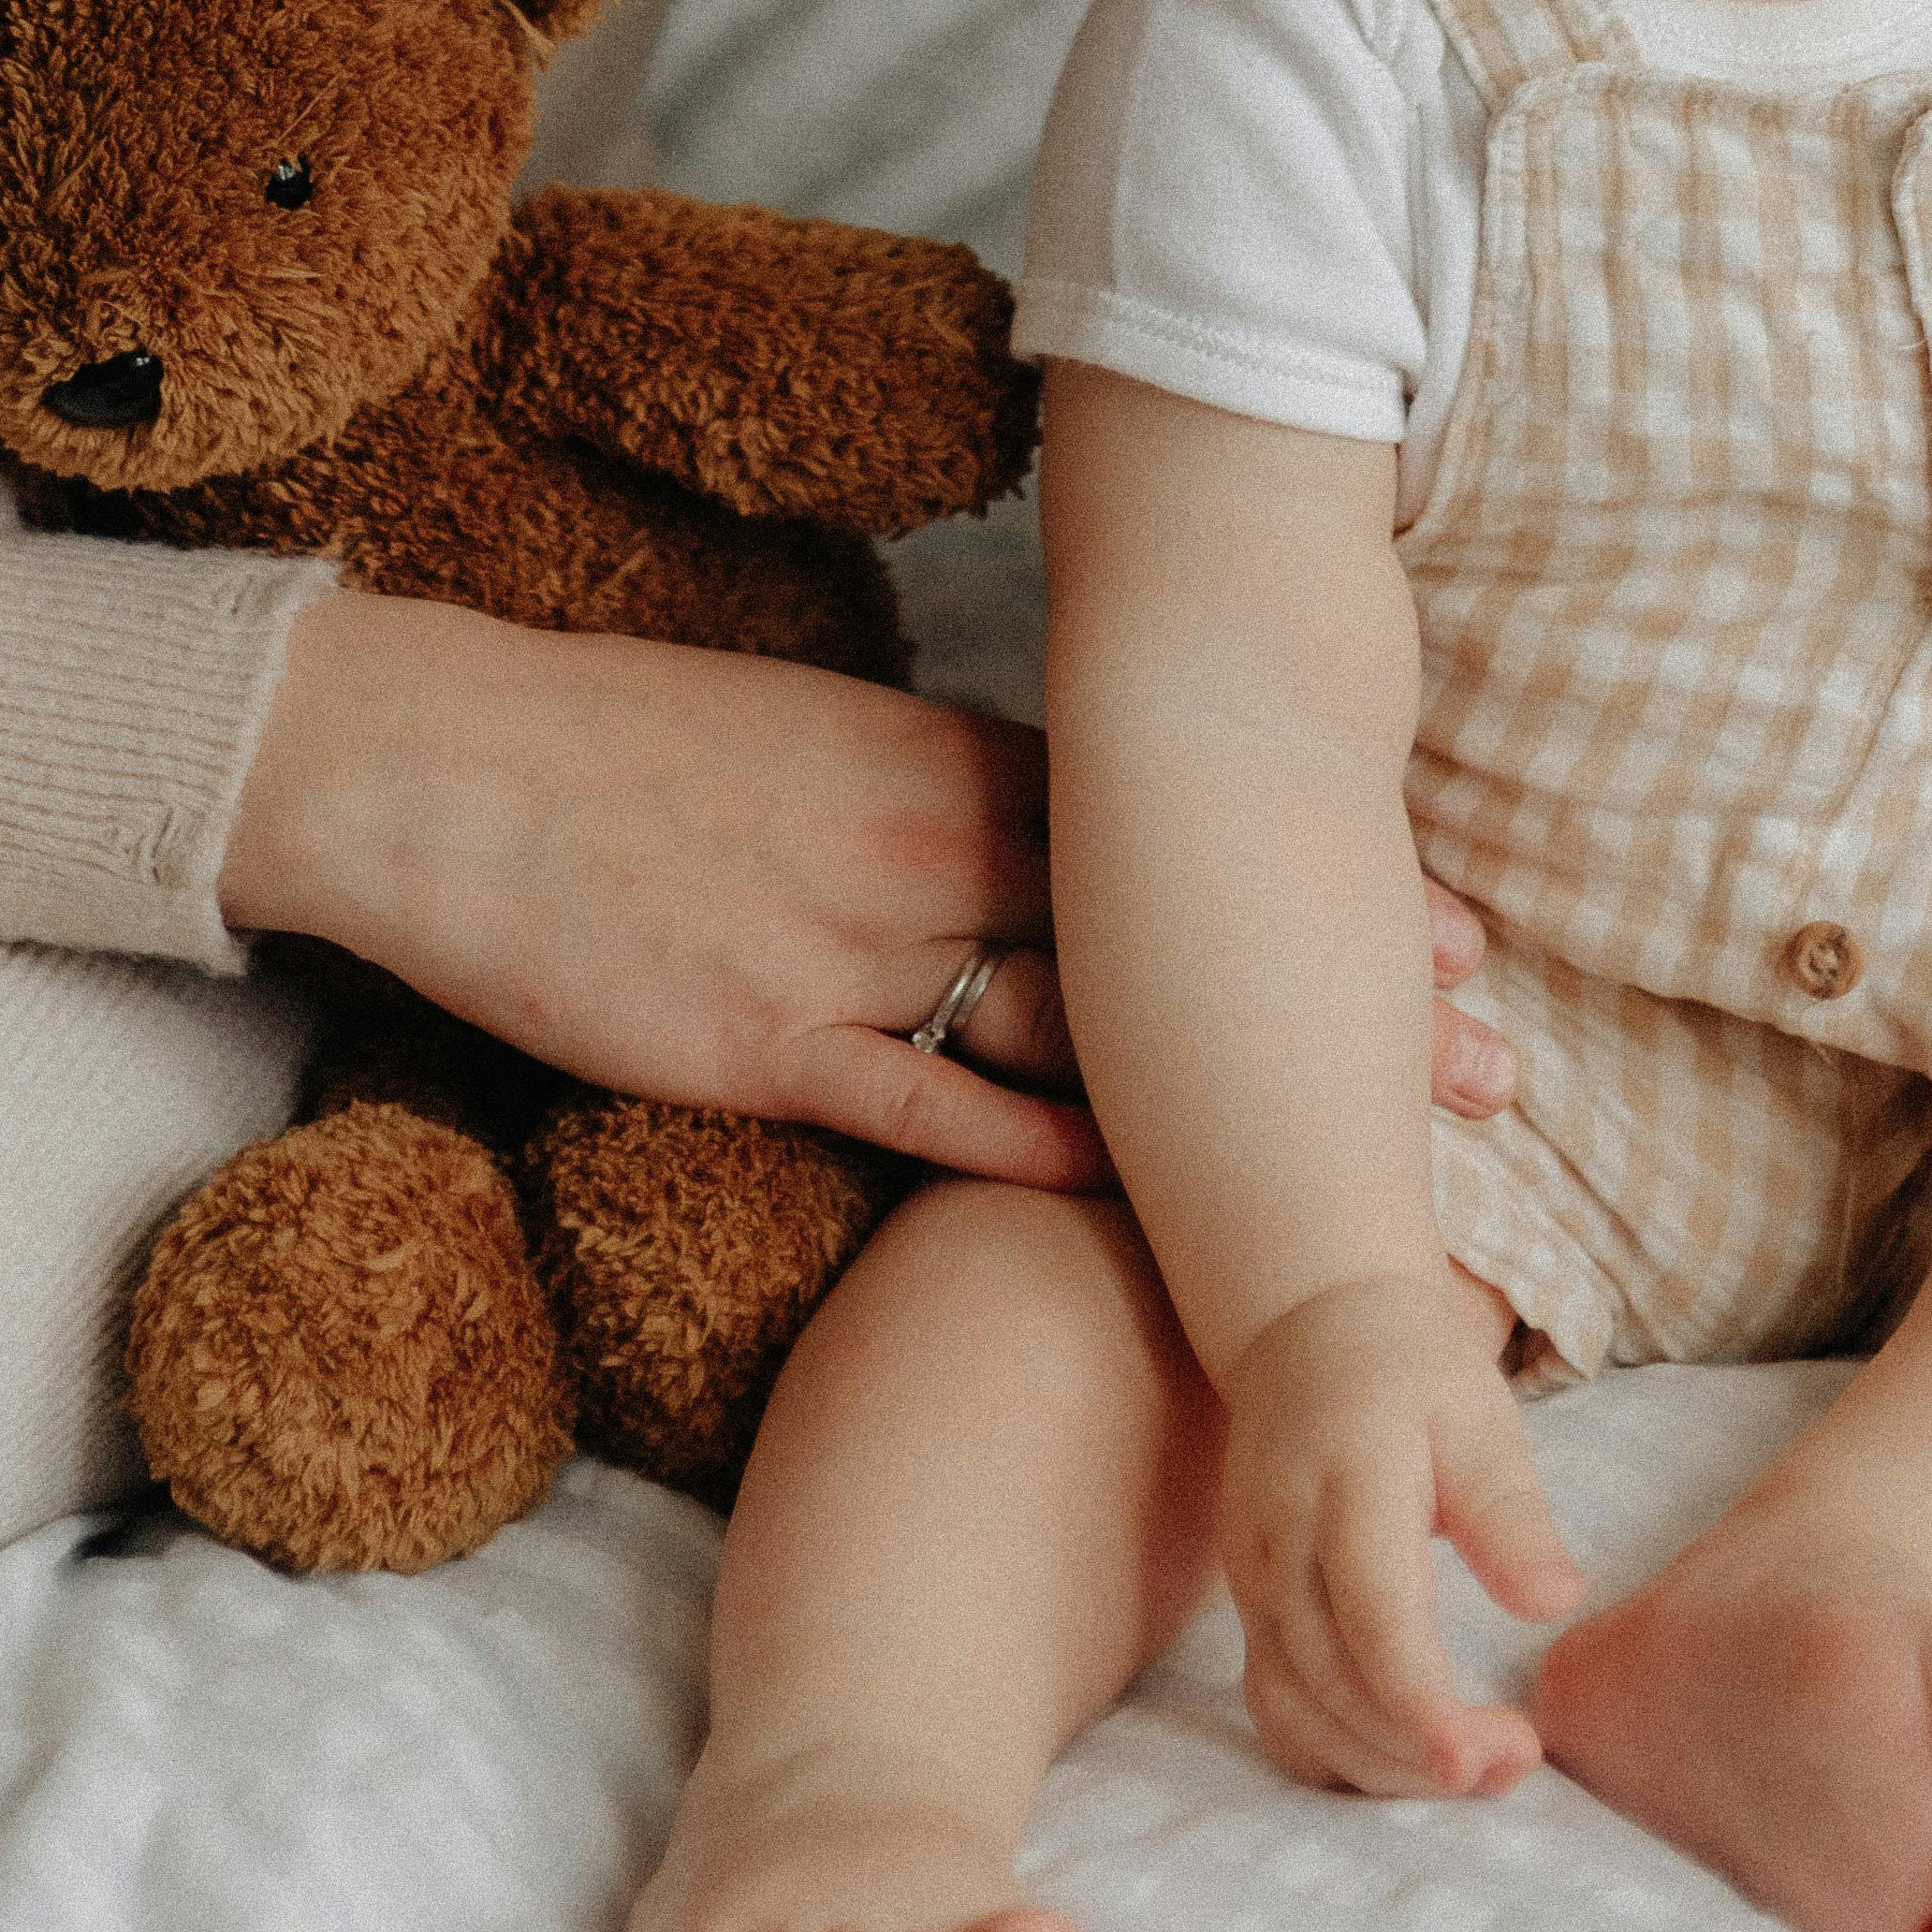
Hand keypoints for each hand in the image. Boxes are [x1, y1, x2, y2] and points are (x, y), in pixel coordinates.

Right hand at [219, 597, 1516, 1182]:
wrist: (443, 761)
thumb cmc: (612, 748)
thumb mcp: (802, 733)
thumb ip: (925, 785)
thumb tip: (1033, 829)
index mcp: (933, 750)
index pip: (1164, 825)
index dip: (1314, 882)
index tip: (1452, 929)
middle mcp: (921, 836)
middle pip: (1165, 926)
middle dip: (1330, 995)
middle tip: (1489, 1064)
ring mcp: (846, 938)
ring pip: (1080, 1024)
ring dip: (1225, 1096)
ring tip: (1374, 1168)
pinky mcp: (762, 1036)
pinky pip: (931, 1100)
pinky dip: (1042, 1150)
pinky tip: (1148, 1199)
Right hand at [1221, 1269, 1581, 1798]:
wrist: (1309, 1331)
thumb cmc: (1412, 1375)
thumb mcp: (1479, 1417)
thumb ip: (1510, 1512)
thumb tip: (1555, 1604)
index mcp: (1344, 1480)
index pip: (1373, 1612)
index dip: (1420, 1701)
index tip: (1483, 1761)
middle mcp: (1278, 1538)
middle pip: (1332, 1680)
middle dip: (1420, 1751)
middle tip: (1517, 1762)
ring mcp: (1250, 1577)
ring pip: (1295, 1709)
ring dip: (1382, 1766)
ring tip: (1478, 1770)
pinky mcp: (1245, 1605)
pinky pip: (1275, 1705)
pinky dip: (1335, 1753)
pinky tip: (1405, 1759)